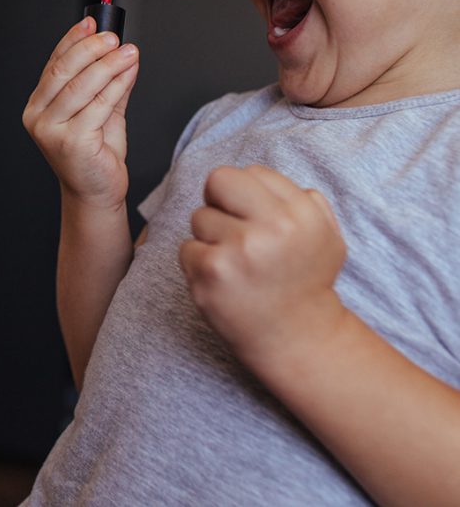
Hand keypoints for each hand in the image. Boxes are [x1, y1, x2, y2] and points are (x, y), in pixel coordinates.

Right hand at [23, 17, 139, 208]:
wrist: (97, 192)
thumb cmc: (95, 155)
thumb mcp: (102, 112)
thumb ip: (109, 84)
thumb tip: (122, 54)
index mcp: (38, 105)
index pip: (53, 63)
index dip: (72, 40)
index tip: (93, 23)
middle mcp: (39, 116)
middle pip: (63, 71)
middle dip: (90, 48)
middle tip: (113, 38)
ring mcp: (52, 131)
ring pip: (81, 85)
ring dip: (108, 64)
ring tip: (128, 52)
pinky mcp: (72, 142)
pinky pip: (99, 105)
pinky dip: (116, 85)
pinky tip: (129, 73)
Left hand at [180, 164, 347, 369]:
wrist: (297, 338)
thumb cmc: (304, 281)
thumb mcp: (325, 236)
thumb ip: (303, 199)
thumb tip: (260, 176)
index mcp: (302, 214)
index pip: (252, 172)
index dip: (247, 195)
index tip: (255, 219)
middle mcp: (274, 228)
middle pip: (218, 180)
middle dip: (219, 200)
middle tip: (231, 228)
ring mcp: (240, 249)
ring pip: (199, 217)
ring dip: (210, 238)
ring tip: (236, 264)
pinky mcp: (211, 271)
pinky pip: (187, 247)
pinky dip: (199, 263)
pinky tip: (224, 281)